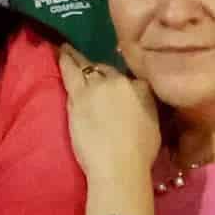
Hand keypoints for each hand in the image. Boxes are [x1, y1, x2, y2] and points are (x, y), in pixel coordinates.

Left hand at [59, 49, 162, 185]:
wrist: (119, 165)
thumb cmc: (140, 154)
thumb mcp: (154, 125)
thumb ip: (145, 106)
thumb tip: (138, 101)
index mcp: (143, 88)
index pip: (131, 79)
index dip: (123, 84)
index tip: (116, 89)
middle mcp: (121, 81)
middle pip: (108, 70)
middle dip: (100, 72)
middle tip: (91, 71)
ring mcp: (98, 86)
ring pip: (87, 67)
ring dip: (78, 58)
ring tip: (67, 49)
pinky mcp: (78, 94)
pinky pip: (70, 71)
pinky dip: (65, 60)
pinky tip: (61, 52)